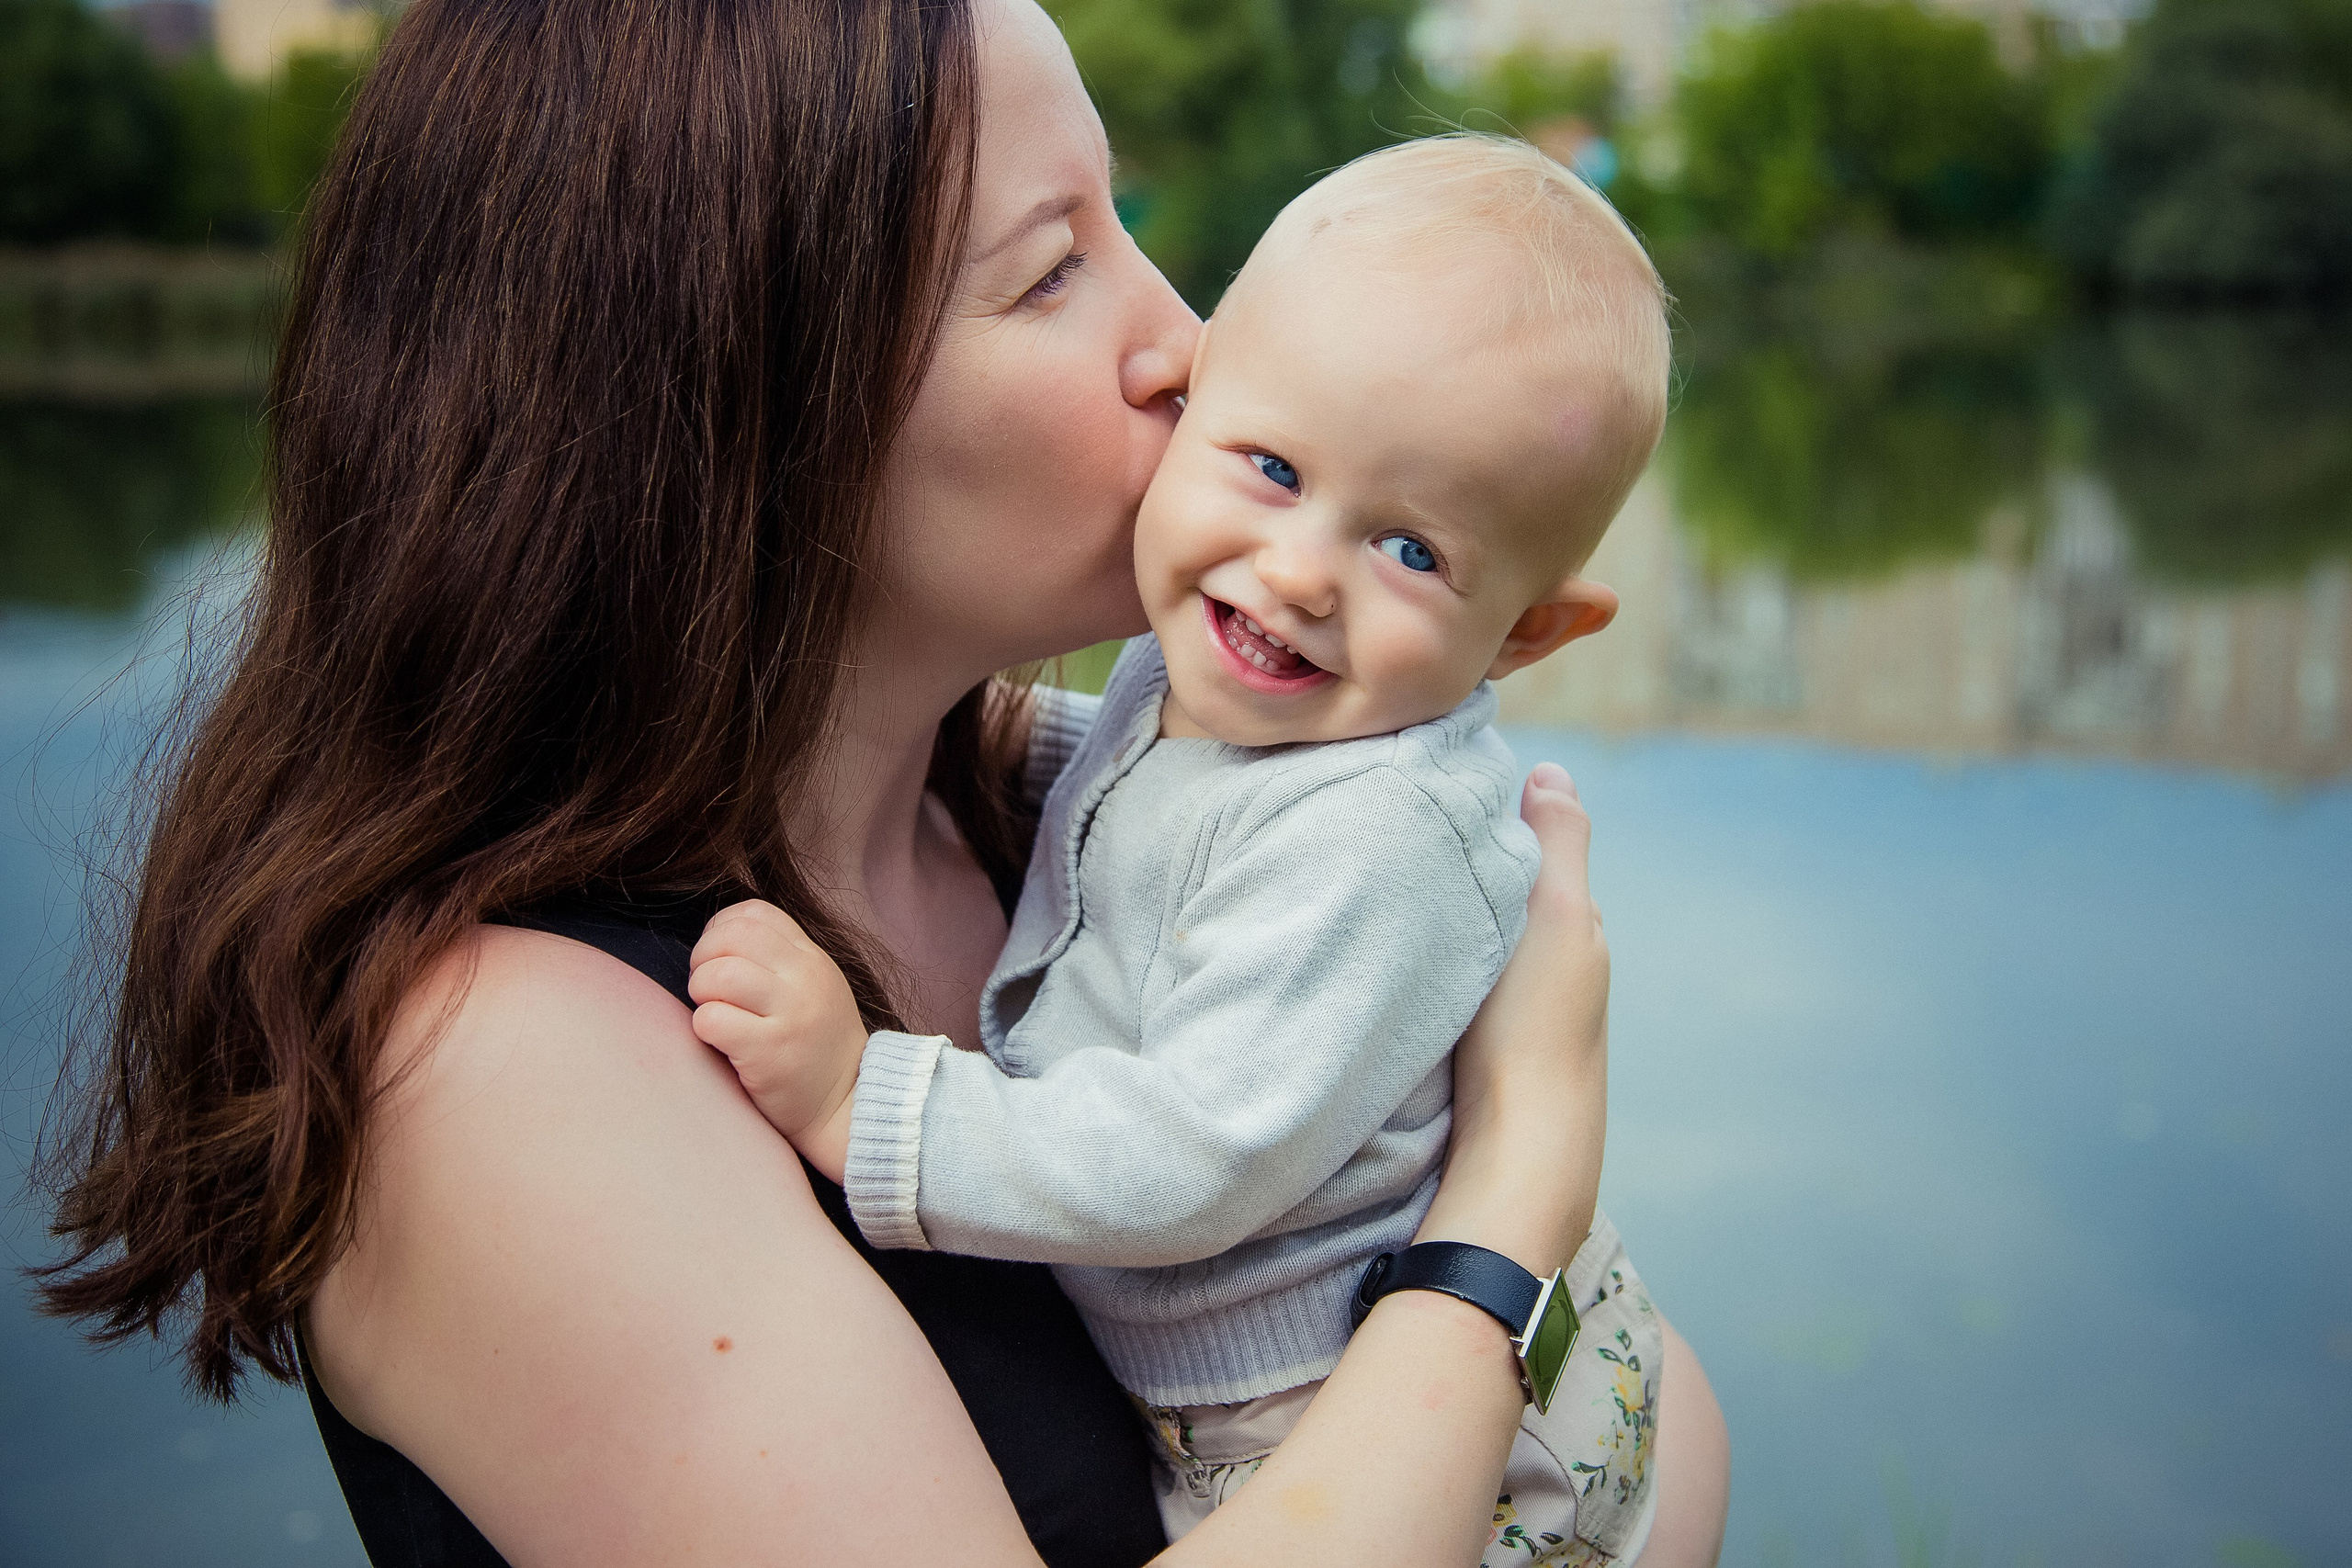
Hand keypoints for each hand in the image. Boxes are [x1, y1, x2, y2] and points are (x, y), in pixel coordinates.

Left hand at [688, 899, 866, 1181]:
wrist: (846, 1104)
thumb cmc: (817, 1047)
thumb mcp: (814, 988)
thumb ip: (779, 959)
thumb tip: (719, 939)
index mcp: (812, 959)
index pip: (755, 913)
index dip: (722, 929)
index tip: (719, 957)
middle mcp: (804, 980)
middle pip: (732, 937)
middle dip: (703, 958)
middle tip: (706, 987)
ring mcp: (789, 1015)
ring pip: (717, 976)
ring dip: (700, 993)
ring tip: (713, 1013)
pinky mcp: (769, 1052)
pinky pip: (711, 1020)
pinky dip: (703, 1027)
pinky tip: (719, 1041)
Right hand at [1418, 763, 1609, 1276]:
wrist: (1516, 1151)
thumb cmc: (1535, 1027)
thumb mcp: (1554, 913)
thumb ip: (1559, 841)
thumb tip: (1552, 769)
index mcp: (1573, 926)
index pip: (1530, 844)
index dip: (1486, 811)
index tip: (1430, 781)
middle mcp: (1552, 965)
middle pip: (1500, 887)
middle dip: (1459, 856)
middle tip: (1394, 824)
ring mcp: (1515, 1009)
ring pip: (1473, 932)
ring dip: (1438, 907)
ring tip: (1385, 880)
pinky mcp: (1480, 1045)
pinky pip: (1454, 975)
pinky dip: (1431, 951)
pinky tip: (1397, 952)